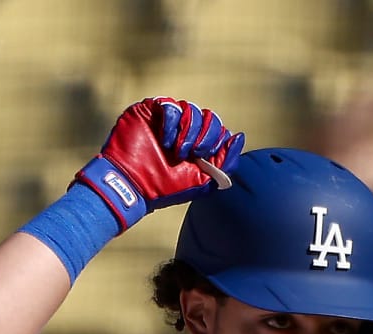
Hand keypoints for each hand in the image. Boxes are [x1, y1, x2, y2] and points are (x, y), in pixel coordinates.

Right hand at [76, 97, 243, 231]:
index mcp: (198, 144)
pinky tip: (165, 140)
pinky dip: (173, 123)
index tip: (204, 156)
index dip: (217, 141)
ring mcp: (168, 118)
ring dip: (188, 132)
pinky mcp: (151, 110)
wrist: (133, 184)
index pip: (219, 130)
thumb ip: (225, 162)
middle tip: (192, 154)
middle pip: (210, 117)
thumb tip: (239, 136)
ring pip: (192, 110)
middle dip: (205, 136)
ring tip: (176, 151)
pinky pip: (172, 106)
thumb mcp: (203, 181)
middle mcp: (185, 129)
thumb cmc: (166, 188)